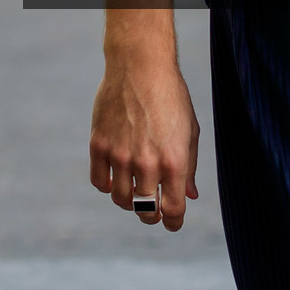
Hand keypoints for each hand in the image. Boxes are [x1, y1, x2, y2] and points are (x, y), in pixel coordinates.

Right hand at [90, 52, 199, 230]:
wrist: (140, 66)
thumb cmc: (171, 97)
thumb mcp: (190, 131)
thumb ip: (189, 167)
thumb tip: (190, 195)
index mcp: (174, 161)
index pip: (172, 209)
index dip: (173, 222)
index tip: (172, 223)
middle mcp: (146, 162)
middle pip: (145, 209)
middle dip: (151, 215)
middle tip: (152, 211)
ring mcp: (120, 155)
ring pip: (120, 199)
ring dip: (129, 202)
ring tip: (134, 193)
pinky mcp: (99, 144)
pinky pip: (99, 182)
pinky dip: (107, 186)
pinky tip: (115, 178)